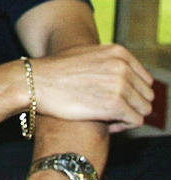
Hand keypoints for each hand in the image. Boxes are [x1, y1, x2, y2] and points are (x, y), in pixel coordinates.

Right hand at [32, 44, 153, 131]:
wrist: (33, 82)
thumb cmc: (53, 72)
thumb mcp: (84, 55)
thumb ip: (106, 62)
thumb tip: (121, 75)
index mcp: (119, 52)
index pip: (144, 79)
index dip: (131, 92)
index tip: (114, 99)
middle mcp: (123, 66)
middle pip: (146, 95)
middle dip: (131, 105)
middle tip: (109, 111)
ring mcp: (120, 85)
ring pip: (143, 109)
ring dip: (127, 116)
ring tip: (106, 118)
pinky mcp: (115, 105)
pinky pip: (135, 121)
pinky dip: (123, 126)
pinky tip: (105, 124)